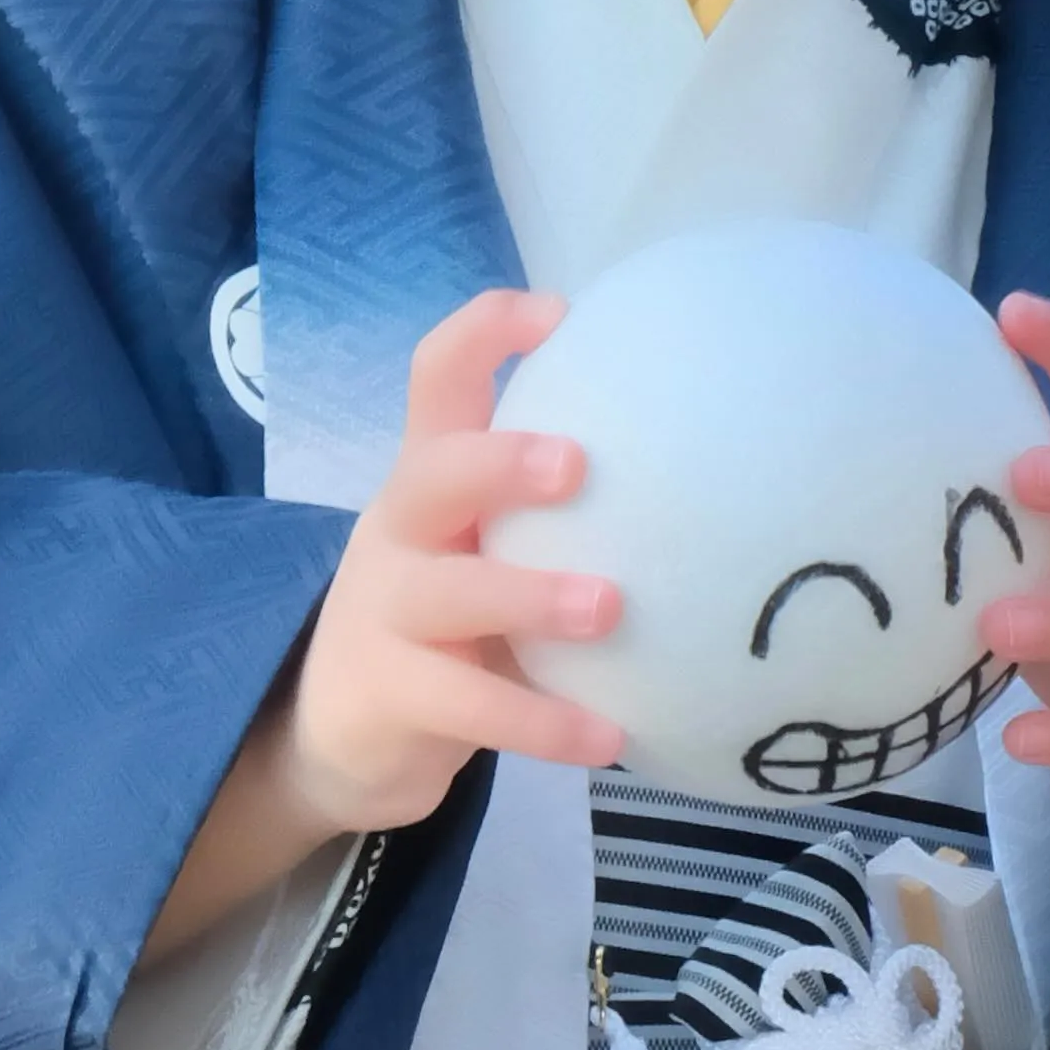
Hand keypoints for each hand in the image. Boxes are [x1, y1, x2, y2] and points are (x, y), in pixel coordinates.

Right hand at [146, 288, 614, 962]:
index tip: (559, 311)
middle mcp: (400, 533)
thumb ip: (557, 517)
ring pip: (449, 593)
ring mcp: (385, 614)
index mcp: (428, 482)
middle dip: (497, 461)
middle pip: (430, 474)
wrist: (336, 737)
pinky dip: (544, 722)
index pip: (435, 379)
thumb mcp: (484, 554)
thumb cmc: (445, 628)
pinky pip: (472, 707)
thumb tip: (712, 476)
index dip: (484, 333)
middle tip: (576, 466)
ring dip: (529, 596)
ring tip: (610, 609)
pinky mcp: (390, 696)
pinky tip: (610, 737)